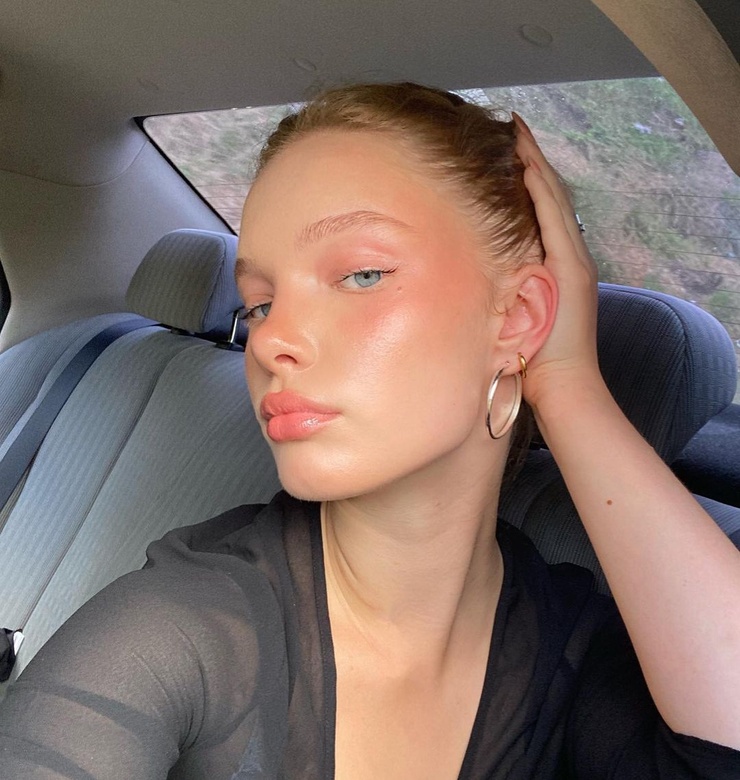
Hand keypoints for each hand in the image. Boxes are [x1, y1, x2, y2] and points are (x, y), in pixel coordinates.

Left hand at [513, 113, 603, 414]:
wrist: (562, 381)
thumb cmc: (534, 356)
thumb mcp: (515, 313)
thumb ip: (505, 287)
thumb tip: (476, 272)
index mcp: (556, 263)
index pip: (540, 209)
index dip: (526, 175)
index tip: (507, 148)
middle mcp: (569, 255)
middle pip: (549, 196)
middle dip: (530, 159)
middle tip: (512, 125)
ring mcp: (573, 260)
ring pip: (553, 201)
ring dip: (535, 166)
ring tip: (517, 135)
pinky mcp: (571, 269)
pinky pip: (554, 222)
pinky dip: (541, 194)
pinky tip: (527, 169)